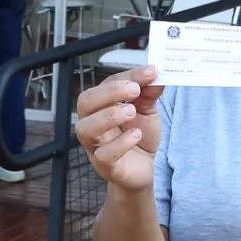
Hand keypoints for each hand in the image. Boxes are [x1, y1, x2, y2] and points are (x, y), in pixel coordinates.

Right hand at [76, 66, 164, 193]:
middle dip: (110, 92)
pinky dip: (120, 143)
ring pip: (86, 128)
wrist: (143, 167)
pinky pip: (103, 155)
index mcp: (101, 105)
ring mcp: (95, 145)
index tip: (150, 72)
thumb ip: (149, 93)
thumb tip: (155, 74)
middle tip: (135, 90)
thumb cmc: (138, 134)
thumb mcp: (147, 110)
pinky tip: (136, 136)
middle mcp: (93, 122)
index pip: (106, 83)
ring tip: (132, 112)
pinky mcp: (104, 165)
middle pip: (85, 102)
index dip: (128, 75)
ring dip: (109, 116)